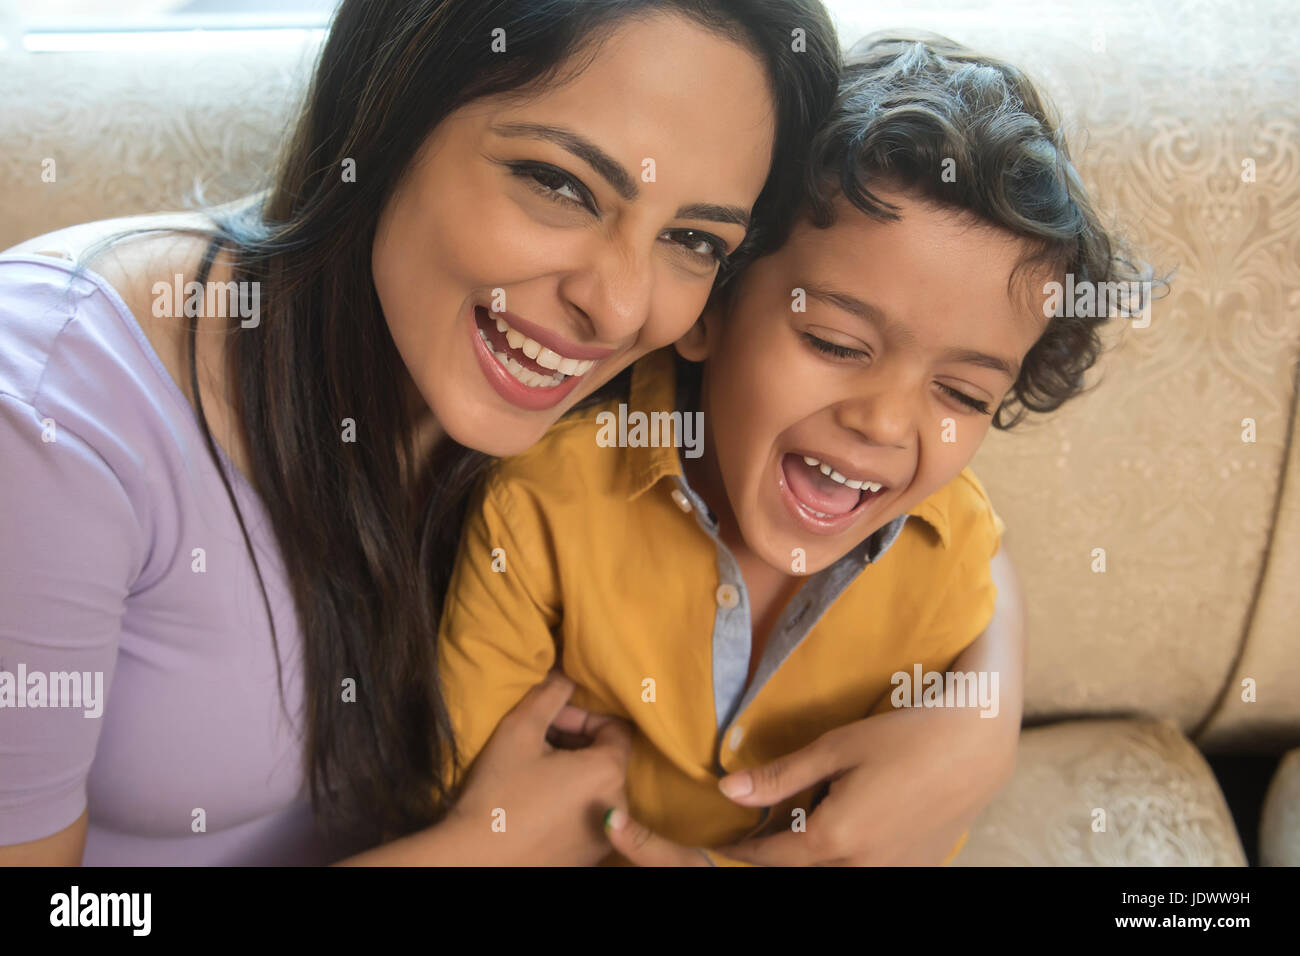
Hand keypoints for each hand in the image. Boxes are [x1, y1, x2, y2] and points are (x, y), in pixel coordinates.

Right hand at [444, 672, 632, 864]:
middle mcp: (618, 805)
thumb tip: (565, 674)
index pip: (615, 727)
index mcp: (607, 772)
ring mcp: (605, 836)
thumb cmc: (498, 793)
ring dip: (571, 772)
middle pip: (606, 758)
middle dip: (574, 742)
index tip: (550, 722)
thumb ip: (550, 694)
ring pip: (596, 787)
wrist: (475, 860)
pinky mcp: (588, 857)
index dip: (582, 716)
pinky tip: (535, 802)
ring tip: (533, 771)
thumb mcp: (520, 729)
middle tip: (537, 741)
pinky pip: (587, 817)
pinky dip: (568, 802)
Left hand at [713, 706, 1014, 864]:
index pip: (769, 855)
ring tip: (804, 818)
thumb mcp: (835, 748)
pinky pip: (866, 869)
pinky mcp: (916, 868)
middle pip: (800, 867)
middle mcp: (862, 868)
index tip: (722, 839)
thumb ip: (780, 776)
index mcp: (835, 838)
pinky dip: (846, 854)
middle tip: (759, 826)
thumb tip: (729, 792)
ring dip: (813, 852)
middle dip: (775, 850)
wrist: (978, 745)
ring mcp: (893, 873)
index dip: (741, 847)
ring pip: (833, 871)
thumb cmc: (905, 736)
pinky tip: (848, 823)